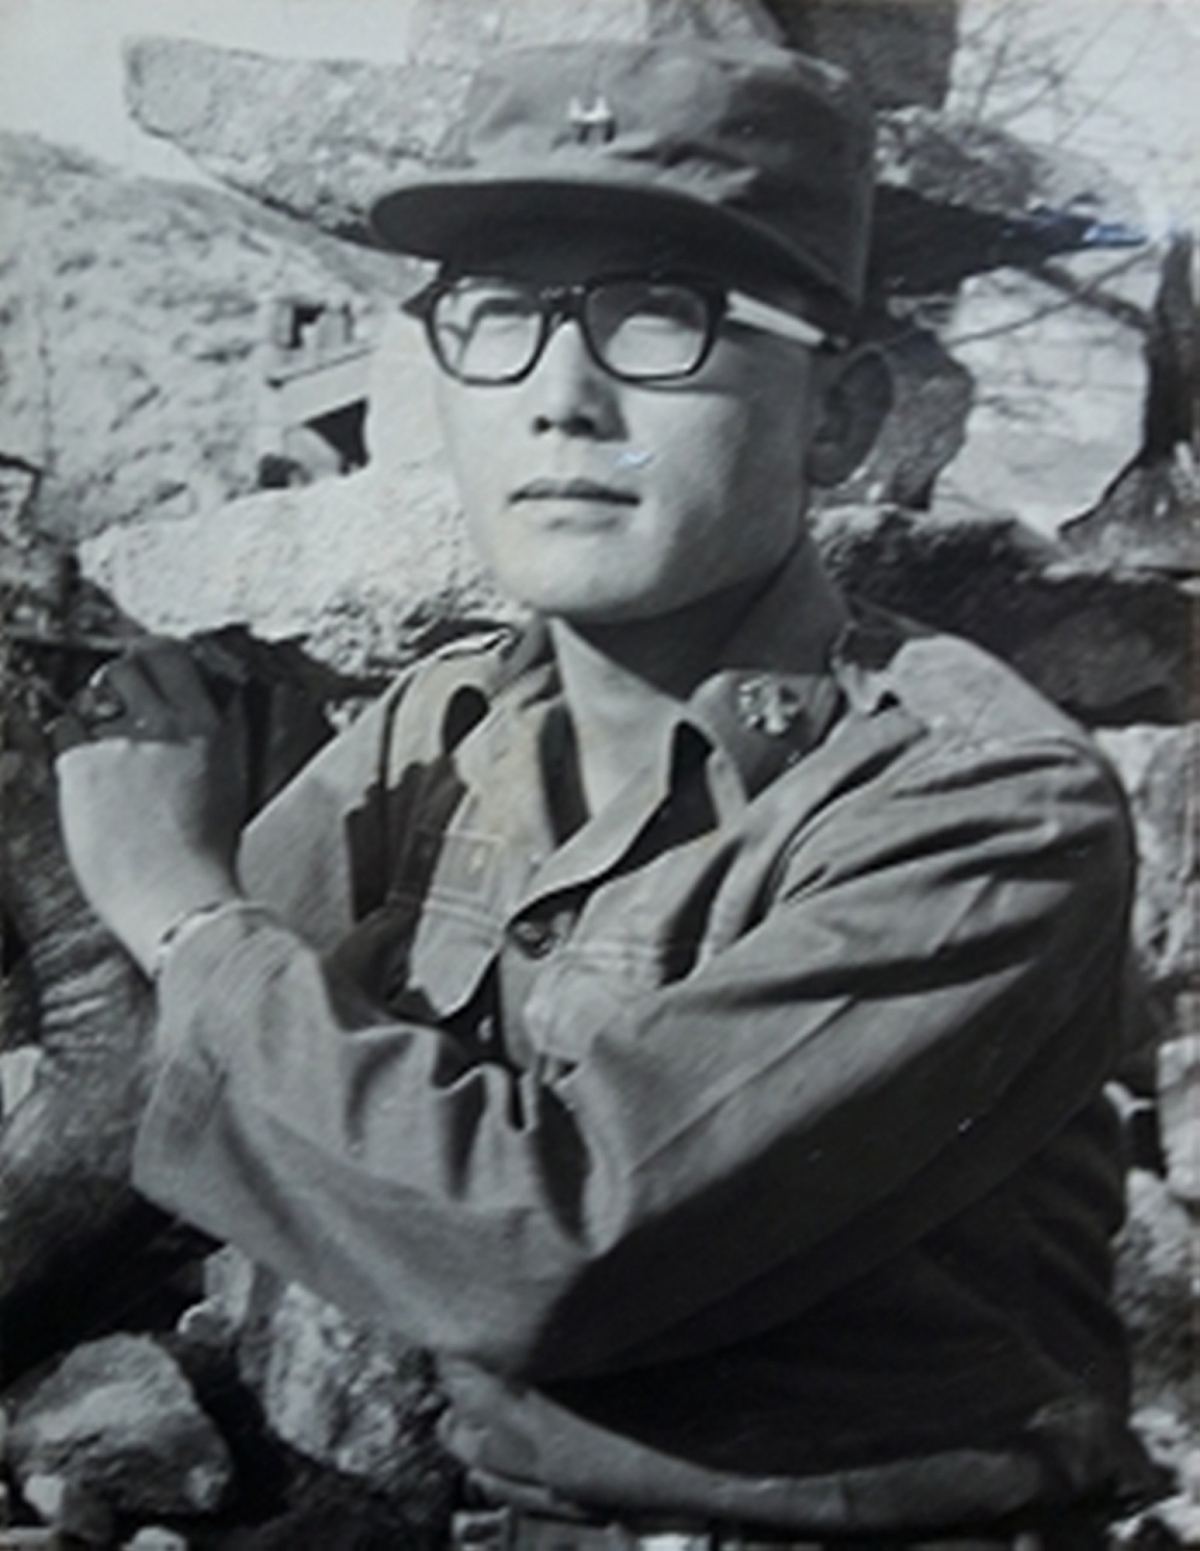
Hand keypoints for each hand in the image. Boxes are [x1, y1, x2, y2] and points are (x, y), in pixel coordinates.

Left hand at [55, 639, 248, 974]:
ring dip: (93, 712)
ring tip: (102, 747)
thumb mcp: (228, 781)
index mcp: (206, 725)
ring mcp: (119, 741)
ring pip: (90, 695)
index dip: (150, 657)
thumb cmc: (205, 856)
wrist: (178, 897)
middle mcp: (163, 723)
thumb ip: (209, 738)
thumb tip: (199, 712)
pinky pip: (65, 729)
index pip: (169, 655)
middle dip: (117, 684)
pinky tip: (84, 772)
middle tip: (116, 709)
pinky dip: (70, 742)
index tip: (144, 665)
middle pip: (124, 668)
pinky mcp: (82, 765)